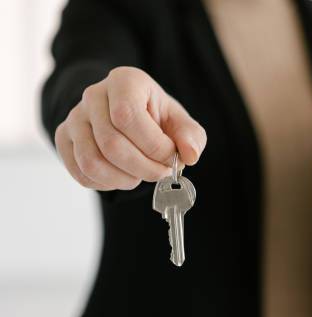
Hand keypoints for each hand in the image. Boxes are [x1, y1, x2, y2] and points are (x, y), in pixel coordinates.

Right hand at [54, 66, 206, 190]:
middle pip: (110, 144)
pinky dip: (106, 184)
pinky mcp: (64, 139)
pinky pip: (81, 173)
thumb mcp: (180, 121)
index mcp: (125, 81)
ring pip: (92, 162)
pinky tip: (123, 177)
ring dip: (124, 179)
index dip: (153, 146)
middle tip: (160, 173)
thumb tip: (190, 155)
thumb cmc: (156, 117)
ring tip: (141, 175)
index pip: (127, 117)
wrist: (127, 114)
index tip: (172, 159)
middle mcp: (93, 95)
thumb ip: (191, 136)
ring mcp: (74, 118)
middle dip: (143, 168)